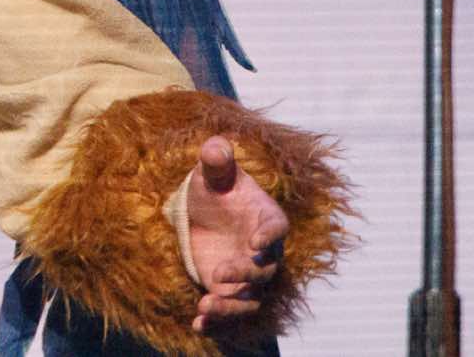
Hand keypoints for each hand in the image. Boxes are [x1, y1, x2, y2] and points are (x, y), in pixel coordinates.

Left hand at [186, 134, 287, 335]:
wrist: (205, 214)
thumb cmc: (215, 189)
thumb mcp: (212, 174)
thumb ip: (216, 161)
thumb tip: (214, 147)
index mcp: (266, 217)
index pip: (276, 227)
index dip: (269, 235)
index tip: (256, 243)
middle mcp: (264, 251)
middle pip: (265, 270)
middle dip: (244, 275)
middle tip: (218, 274)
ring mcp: (249, 274)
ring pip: (250, 299)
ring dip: (231, 307)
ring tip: (204, 307)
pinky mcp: (232, 291)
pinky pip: (231, 311)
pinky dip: (218, 322)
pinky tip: (197, 326)